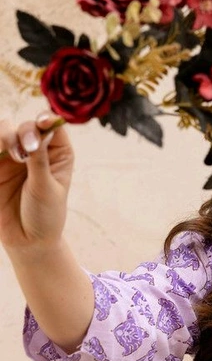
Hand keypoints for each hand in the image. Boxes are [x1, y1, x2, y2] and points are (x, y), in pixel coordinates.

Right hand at [0, 112, 73, 252]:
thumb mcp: (46, 188)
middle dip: (24, 133)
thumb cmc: (45, 215)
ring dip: (5, 137)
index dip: (46, 119)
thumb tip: (36, 132)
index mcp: (57, 154)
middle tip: (25, 151)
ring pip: (4, 131)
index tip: (43, 122)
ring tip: (13, 155)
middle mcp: (36, 151)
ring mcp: (13, 157)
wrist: (27, 242)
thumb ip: (39, 160)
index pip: (52, 126)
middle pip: (26, 126)